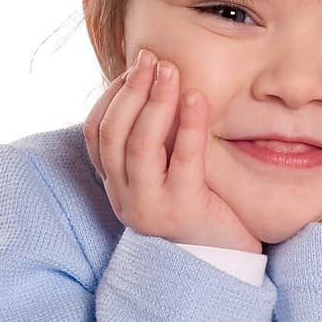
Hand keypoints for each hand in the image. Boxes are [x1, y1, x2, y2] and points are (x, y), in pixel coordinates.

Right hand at [83, 48, 262, 252]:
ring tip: (171, 70)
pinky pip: (183, 160)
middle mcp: (125, 197)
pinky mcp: (183, 211)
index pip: (95, 134)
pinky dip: (189, 124)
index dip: (111, 96)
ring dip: (154, 101)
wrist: (226, 263)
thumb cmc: (202, 211)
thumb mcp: (170, 174)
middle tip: (151, 58)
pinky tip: (197, 97)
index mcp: (118, 186)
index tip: (133, 68)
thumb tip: (156, 86)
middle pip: (112, 133)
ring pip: (139, 145)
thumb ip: (159, 142)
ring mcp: (151, 207)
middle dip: (130, 89)